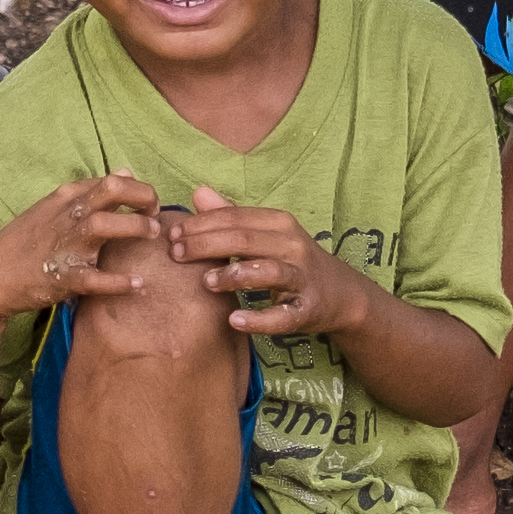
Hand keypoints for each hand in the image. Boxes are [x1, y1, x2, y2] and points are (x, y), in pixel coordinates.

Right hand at [0, 170, 166, 324]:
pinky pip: (96, 278)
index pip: (113, 180)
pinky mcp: (62, 277)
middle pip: (112, 190)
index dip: (140, 189)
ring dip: (135, 228)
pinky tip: (138, 284)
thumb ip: (92, 192)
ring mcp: (64, 245)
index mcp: (67, 197)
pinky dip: (120, 282)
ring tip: (152, 236)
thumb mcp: (56, 207)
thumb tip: (126, 172)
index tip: (150, 206)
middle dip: (143, 197)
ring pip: (104, 225)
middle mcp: (68, 215)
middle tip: (156, 216)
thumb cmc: (28, 240)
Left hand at [163, 184, 363, 337]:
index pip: (234, 218)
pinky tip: (235, 320)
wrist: (341, 294)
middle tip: (177, 255)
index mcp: (279, 223)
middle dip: (207, 245)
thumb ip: (231, 216)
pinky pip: (282, 316)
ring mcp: (302, 278)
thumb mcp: (266, 234)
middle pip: (244, 239)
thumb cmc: (292, 261)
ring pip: (268, 271)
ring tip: (206, 282)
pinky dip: (259, 319)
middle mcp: (293, 245)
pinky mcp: (307, 309)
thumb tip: (197, 193)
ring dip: (234, 275)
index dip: (200, 225)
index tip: (172, 236)